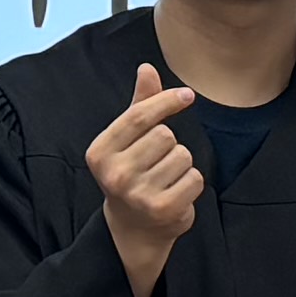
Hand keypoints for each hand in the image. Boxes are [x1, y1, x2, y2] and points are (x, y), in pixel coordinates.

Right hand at [87, 61, 204, 296]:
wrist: (133, 229)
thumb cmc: (133, 174)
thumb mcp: (129, 140)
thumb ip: (140, 104)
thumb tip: (147, 68)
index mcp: (101, 151)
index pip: (140, 116)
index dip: (166, 101)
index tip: (187, 96)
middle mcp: (115, 173)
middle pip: (165, 135)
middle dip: (170, 145)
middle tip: (157, 163)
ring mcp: (138, 194)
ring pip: (183, 156)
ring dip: (182, 165)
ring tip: (166, 179)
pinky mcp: (162, 209)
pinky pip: (195, 178)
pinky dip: (191, 183)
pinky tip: (175, 193)